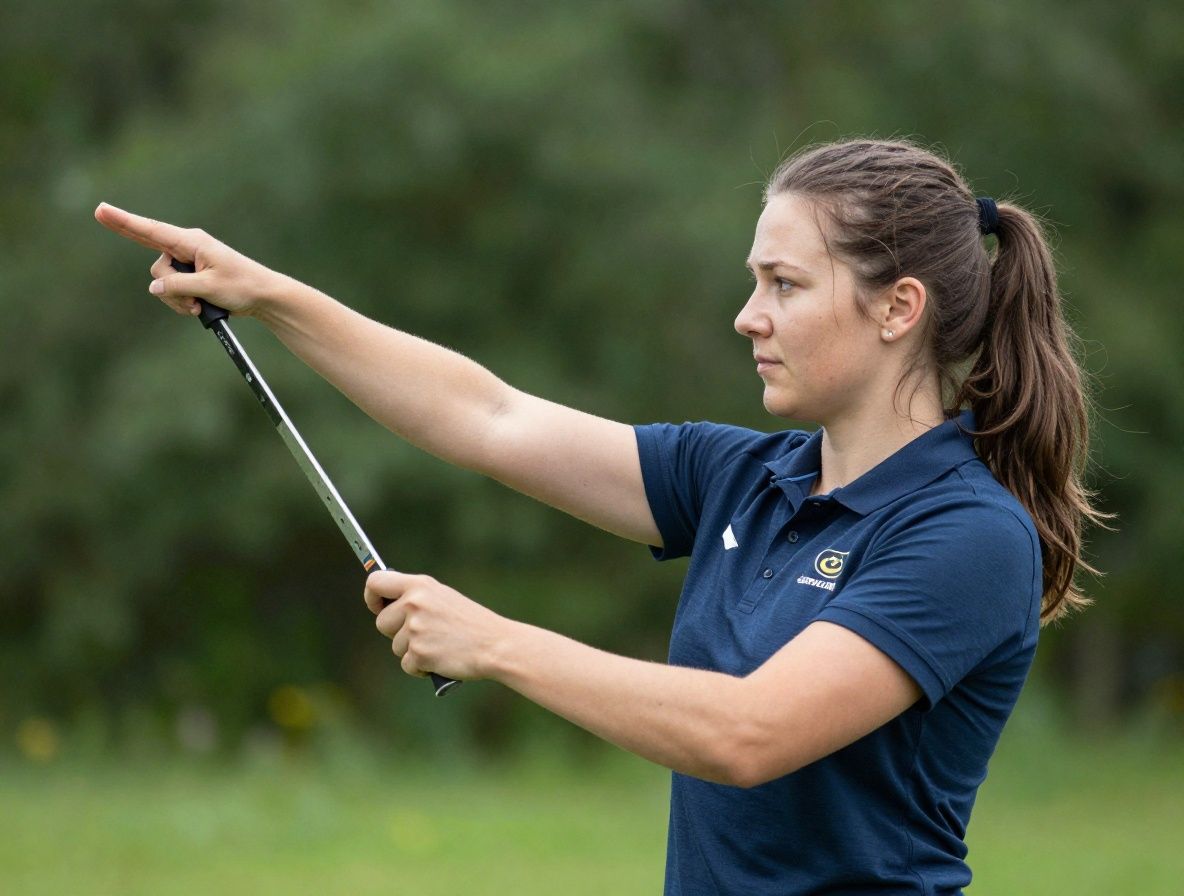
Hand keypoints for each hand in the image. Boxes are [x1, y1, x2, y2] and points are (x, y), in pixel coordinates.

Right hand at [94, 202, 283, 319]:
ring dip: (178, 300)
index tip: (100, 210)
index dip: (123, 221)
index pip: (150, 230)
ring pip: (163, 284)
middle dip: (169, 289)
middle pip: (157, 268)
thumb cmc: (242, 285)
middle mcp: (186, 249)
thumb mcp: (209, 287)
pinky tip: (200, 308)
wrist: (263, 296)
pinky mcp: (191, 277)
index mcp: (191, 242)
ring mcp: (188, 264)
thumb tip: (154, 287)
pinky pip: (173, 291)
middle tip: (194, 301)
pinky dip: (183, 302)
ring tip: (202, 305)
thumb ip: (178, 286)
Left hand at [366, 571, 512, 681]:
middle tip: (424, 633)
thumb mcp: (443, 598)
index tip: (378, 607)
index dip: (372, 597)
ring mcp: (415, 628)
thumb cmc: (470, 623)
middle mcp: (414, 603)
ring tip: (439, 645)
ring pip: (395, 646)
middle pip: (382, 622)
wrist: (495, 644)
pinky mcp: (419, 652)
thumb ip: (416, 598)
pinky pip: (406, 665)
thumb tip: (386, 605)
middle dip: (397, 632)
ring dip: (413, 651)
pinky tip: (441, 659)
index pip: (376, 582)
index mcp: (420, 585)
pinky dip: (420, 667)